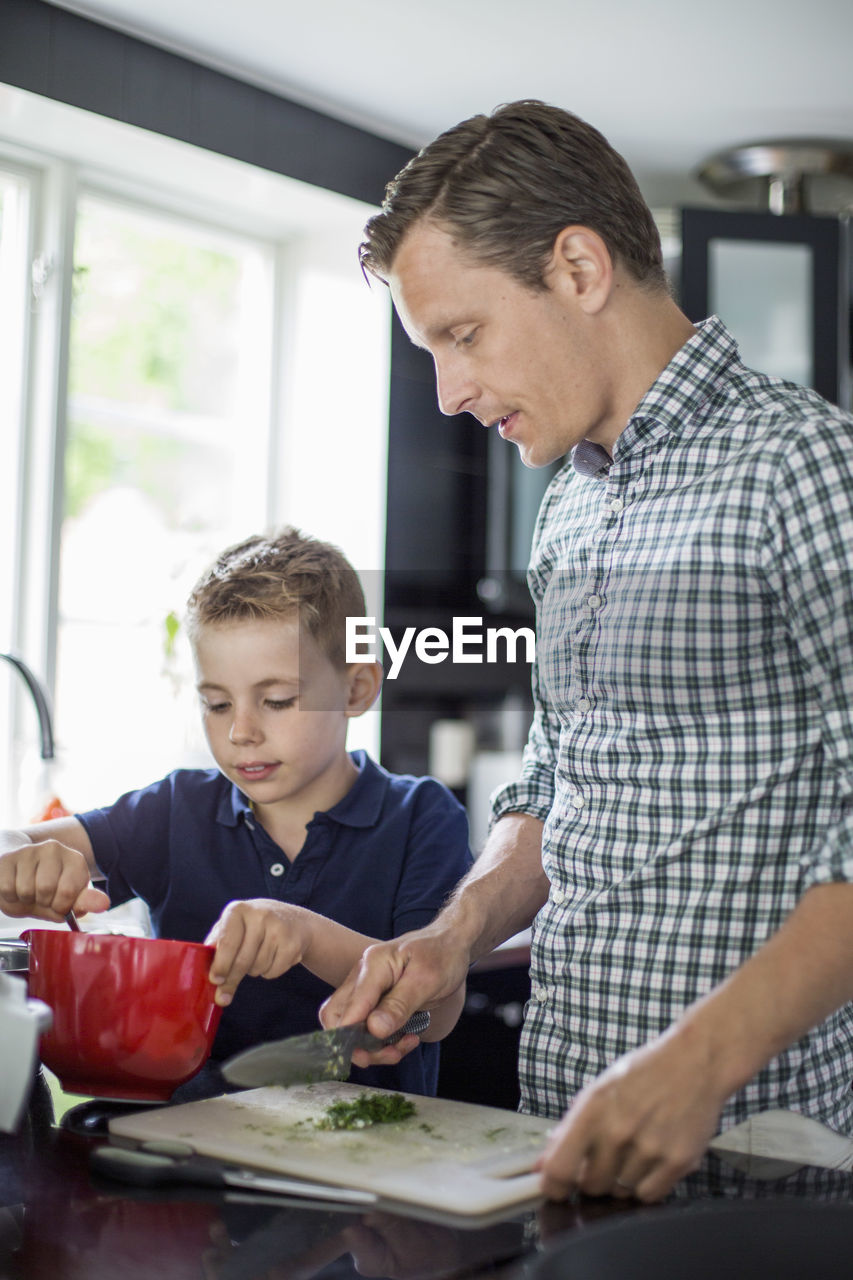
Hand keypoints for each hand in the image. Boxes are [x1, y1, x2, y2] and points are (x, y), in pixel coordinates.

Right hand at [0, 841, 109, 920]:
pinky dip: (9, 897)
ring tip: (26, 891)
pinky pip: (7, 889)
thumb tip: (104, 903)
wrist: (14, 869)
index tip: (58, 904)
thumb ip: (83, 903)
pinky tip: (14, 886)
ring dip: (24, 899)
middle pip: (46, 890)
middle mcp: (54, 849)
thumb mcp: (65, 899)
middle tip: (39, 897)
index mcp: (75, 860)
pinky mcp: (8, 857)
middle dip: (41, 902)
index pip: (68, 892)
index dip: (60, 907)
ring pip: (26, 890)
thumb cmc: (41, 887)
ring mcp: (29, 850)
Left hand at [205, 899, 309, 1006]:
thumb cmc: (254, 926)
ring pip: (257, 968)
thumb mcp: (234, 925)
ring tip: (257, 957)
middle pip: (242, 960)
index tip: (215, 980)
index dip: (221, 964)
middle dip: (231, 979)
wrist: (295, 920)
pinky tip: (272, 958)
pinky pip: (272, 972)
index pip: (228, 941)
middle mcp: (259, 915)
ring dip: (253, 971)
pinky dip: (269, 972)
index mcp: (238, 909)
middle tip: (223, 995)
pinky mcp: (292, 944)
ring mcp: (278, 929)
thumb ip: (218, 944)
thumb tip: (204, 972)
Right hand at [319, 925, 468, 1062]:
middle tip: (388, 1055)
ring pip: (353, 1027)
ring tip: (403, 1048)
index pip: (348, 1008)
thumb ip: (399, 1004)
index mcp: (372, 966)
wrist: (452, 942)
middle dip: (358, 1046)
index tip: (368, 1056)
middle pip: (339, 1018)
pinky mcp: (377, 999)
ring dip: (375, 1046)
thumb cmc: (442, 955)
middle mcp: (363, 976)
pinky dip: (385, 1040)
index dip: (350, 1037)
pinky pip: (370, 1026)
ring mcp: (369, 988)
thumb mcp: (426, 980)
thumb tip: (374, 1029)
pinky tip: (407, 1039)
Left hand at [537, 1021, 727, 1203]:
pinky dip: (647, 1184)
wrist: (694, 1061)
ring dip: (623, 1179)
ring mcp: (650, 1149)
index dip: (553, 1186)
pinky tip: (652, 1158)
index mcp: (592, 1110)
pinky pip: (649, 1195)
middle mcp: (619, 1131)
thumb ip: (568, 1129)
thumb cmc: (643, 1073)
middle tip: (606, 1156)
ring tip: (635, 1148)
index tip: (556, 1187)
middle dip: (593, 1176)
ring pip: (621, 1192)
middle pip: (591, 1186)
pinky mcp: (678, 1161)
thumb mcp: (598, 1090)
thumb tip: (542, 1165)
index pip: (559, 1169)